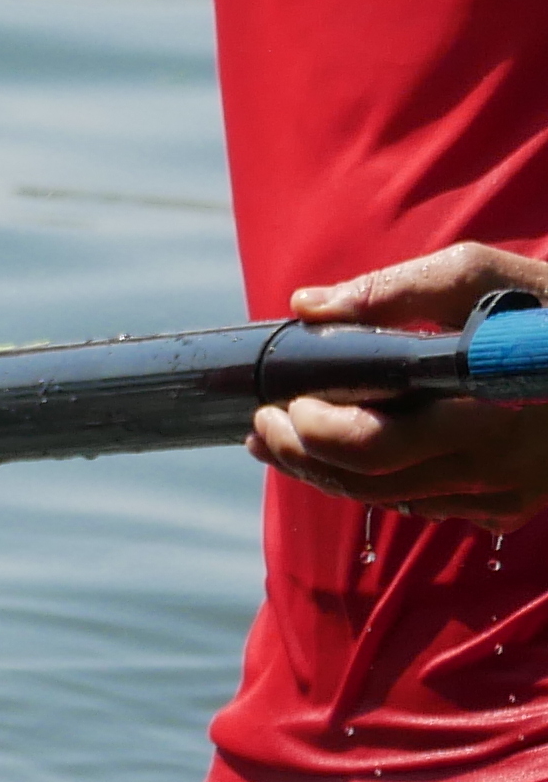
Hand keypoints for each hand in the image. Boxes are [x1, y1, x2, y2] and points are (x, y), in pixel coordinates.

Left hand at [253, 245, 547, 526]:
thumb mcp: (480, 276)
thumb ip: (391, 291)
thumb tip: (307, 306)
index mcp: (480, 410)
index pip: (371, 446)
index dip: (310, 433)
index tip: (276, 402)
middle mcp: (495, 465)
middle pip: (371, 484)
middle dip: (303, 456)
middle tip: (263, 426)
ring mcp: (509, 492)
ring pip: (397, 501)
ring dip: (332, 475)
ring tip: (286, 441)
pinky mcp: (518, 503)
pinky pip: (433, 505)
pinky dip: (383, 484)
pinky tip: (354, 456)